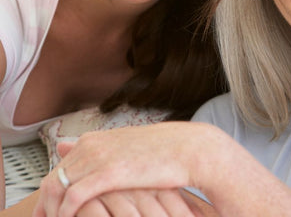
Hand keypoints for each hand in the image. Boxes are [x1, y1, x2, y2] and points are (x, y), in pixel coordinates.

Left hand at [32, 122, 219, 216]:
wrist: (188, 148)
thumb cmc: (160, 151)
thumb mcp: (126, 149)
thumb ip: (101, 153)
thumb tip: (80, 153)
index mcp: (94, 140)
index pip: (57, 168)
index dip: (50, 193)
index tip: (50, 213)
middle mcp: (91, 145)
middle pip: (51, 178)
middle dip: (45, 206)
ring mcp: (98, 157)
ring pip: (55, 188)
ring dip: (53, 211)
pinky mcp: (108, 172)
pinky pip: (72, 197)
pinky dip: (65, 214)